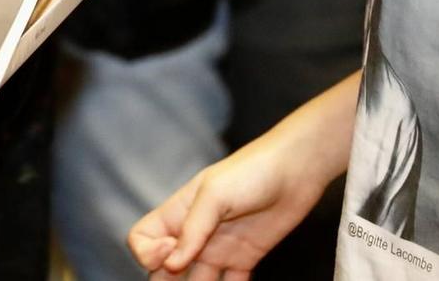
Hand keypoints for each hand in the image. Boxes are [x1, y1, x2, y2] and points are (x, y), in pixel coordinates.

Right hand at [129, 137, 328, 279]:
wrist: (296, 169)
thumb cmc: (252, 171)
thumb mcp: (215, 194)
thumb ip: (193, 230)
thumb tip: (172, 264)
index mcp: (177, 213)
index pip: (142, 240)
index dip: (148, 254)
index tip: (172, 253)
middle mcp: (193, 234)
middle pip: (164, 268)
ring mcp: (218, 248)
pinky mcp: (244, 259)